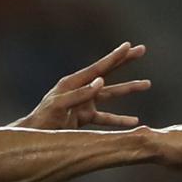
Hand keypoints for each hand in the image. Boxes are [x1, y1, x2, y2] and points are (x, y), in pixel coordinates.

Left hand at [16, 42, 151, 129]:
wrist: (34, 135)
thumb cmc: (43, 119)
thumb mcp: (60, 105)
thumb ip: (80, 94)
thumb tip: (101, 81)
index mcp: (72, 83)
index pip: (98, 68)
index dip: (114, 57)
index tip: (128, 45)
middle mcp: (80, 89)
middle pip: (108, 73)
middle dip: (124, 62)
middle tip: (142, 50)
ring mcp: (83, 103)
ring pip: (111, 94)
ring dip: (128, 89)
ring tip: (147, 83)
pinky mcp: (84, 117)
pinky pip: (106, 118)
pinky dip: (119, 120)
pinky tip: (133, 121)